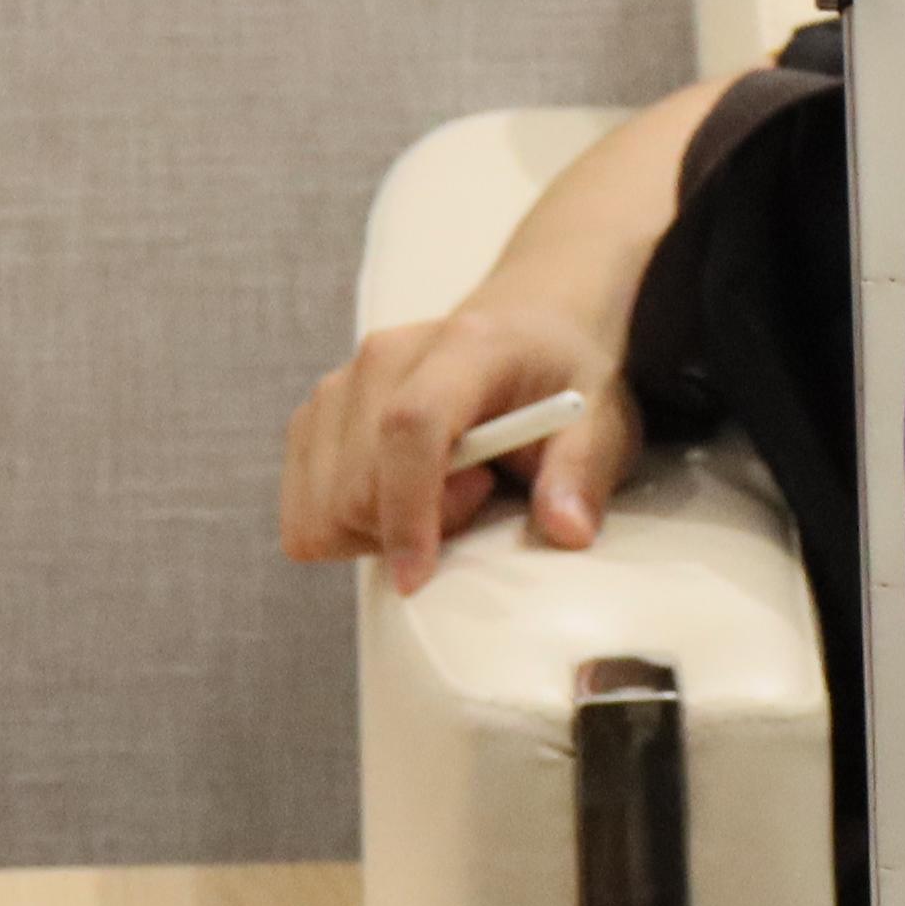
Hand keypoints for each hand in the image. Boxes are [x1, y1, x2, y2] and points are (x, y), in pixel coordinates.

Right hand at [277, 294, 632, 594]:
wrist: (524, 329)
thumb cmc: (561, 380)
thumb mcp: (602, 422)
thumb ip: (582, 474)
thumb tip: (567, 531)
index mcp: (465, 348)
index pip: (410, 428)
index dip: (409, 511)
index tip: (420, 576)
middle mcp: (384, 356)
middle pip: (355, 484)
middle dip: (413, 526)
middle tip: (479, 494)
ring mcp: (339, 385)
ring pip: (320, 508)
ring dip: (377, 531)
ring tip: (442, 495)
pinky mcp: (314, 417)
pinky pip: (302, 512)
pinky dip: (345, 529)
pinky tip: (399, 500)